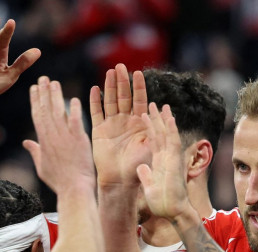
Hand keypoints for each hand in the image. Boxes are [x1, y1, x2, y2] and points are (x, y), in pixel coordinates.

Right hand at [23, 76, 94, 192]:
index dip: (35, 100)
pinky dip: (74, 110)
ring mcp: (65, 137)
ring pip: (59, 112)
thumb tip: (26, 142)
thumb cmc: (59, 181)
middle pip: (46, 110)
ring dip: (56, 96)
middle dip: (43, 92)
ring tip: (54, 82)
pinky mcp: (79, 140)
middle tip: (43, 78)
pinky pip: (76, 121)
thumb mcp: (42, 167)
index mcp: (43, 141)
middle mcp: (52, 136)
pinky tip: (73, 99)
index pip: (37, 116)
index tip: (34, 88)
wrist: (74, 189)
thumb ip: (35, 151)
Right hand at [89, 64, 149, 186]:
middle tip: (120, 66)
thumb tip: (163, 110)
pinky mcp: (99, 131)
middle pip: (124, 96)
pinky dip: (94, 101)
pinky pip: (96, 113)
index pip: (139, 100)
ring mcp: (112, 125)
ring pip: (110, 101)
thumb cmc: (138, 165)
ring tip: (109, 72)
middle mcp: (125, 121)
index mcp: (140, 123)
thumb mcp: (152, 145)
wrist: (121, 180)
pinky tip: (94, 89)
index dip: (138, 87)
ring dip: (110, 87)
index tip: (137, 73)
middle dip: (122, 81)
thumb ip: (156, 128)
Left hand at [136, 103, 197, 224]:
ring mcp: (171, 159)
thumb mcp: (149, 187)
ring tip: (160, 105)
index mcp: (159, 162)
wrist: (172, 212)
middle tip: (151, 103)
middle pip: (160, 134)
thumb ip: (146, 176)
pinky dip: (171, 130)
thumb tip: (141, 168)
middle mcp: (166, 158)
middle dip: (155, 119)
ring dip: (163, 119)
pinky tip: (169, 117)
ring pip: (167, 134)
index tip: (143, 115)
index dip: (148, 128)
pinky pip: (173, 143)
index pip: (153, 141)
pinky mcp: (175, 162)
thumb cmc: (162, 203)